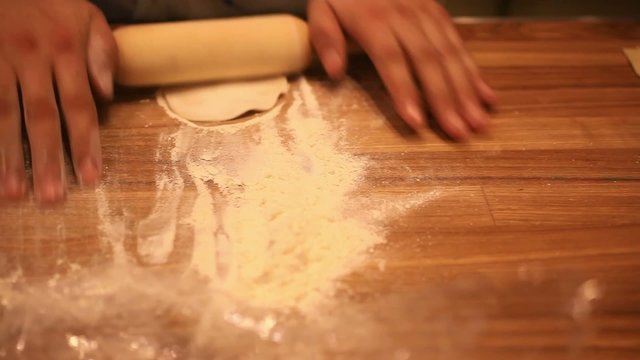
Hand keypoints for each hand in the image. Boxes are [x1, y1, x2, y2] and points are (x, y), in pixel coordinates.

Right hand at [0, 0, 116, 204]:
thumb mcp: (86, 13)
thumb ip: (102, 52)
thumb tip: (107, 96)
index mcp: (65, 50)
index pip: (78, 106)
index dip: (84, 144)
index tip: (90, 179)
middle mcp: (30, 59)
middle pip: (39, 119)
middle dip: (46, 161)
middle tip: (52, 200)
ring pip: (1, 115)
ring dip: (7, 158)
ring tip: (13, 195)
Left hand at [307, 0, 496, 139]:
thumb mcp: (321, 6)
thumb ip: (325, 37)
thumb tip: (334, 71)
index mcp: (373, 19)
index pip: (392, 59)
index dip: (405, 91)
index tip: (417, 121)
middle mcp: (405, 16)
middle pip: (428, 61)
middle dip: (446, 100)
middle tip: (459, 132)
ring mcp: (426, 13)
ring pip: (450, 55)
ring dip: (466, 91)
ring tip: (478, 122)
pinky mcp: (438, 13)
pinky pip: (459, 44)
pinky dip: (474, 72)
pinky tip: (486, 96)